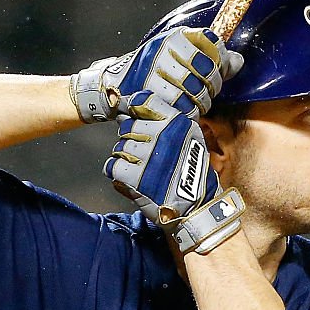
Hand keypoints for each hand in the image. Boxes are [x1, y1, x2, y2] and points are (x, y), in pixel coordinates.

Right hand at [72, 27, 242, 122]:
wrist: (112, 87)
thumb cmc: (150, 72)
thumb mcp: (177, 56)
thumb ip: (208, 57)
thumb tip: (238, 62)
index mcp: (172, 38)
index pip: (213, 45)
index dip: (221, 62)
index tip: (215, 71)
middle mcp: (165, 52)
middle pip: (209, 72)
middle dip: (212, 86)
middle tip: (203, 91)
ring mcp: (157, 75)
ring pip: (199, 93)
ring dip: (200, 103)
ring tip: (190, 101)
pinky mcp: (153, 98)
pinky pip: (184, 109)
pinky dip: (188, 114)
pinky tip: (181, 110)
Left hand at [103, 91, 244, 253]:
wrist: (197, 207)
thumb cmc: (192, 172)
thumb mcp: (190, 138)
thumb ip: (166, 121)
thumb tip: (129, 109)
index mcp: (177, 123)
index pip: (143, 101)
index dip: (133, 108)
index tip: (131, 114)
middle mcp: (162, 135)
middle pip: (127, 126)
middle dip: (131, 140)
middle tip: (144, 156)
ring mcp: (148, 156)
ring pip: (119, 147)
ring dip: (126, 159)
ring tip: (143, 171)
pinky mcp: (136, 177)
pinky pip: (112, 166)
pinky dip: (119, 174)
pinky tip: (133, 180)